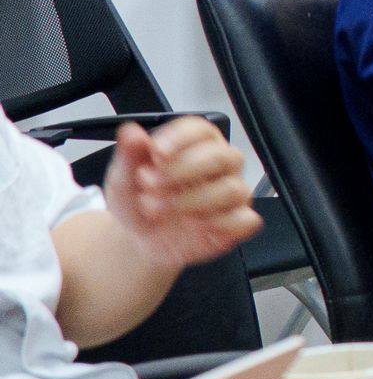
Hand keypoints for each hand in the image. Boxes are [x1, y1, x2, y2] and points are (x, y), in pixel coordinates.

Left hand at [104, 118, 258, 269]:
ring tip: (160, 209)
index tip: (157, 152)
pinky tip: (193, 225)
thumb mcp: (122, 182)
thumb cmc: (138, 208)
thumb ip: (128, 156)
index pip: (202, 131)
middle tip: (151, 183)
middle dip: (185, 169)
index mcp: (194, 149)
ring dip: (192, 200)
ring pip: (234, 189)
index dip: (182, 137)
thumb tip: (132, 132)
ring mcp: (230, 199)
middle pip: (225, 156)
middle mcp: (218, 169)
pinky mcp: (236, 225)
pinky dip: (219, 223)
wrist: (138, 247)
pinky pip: (245, 220)